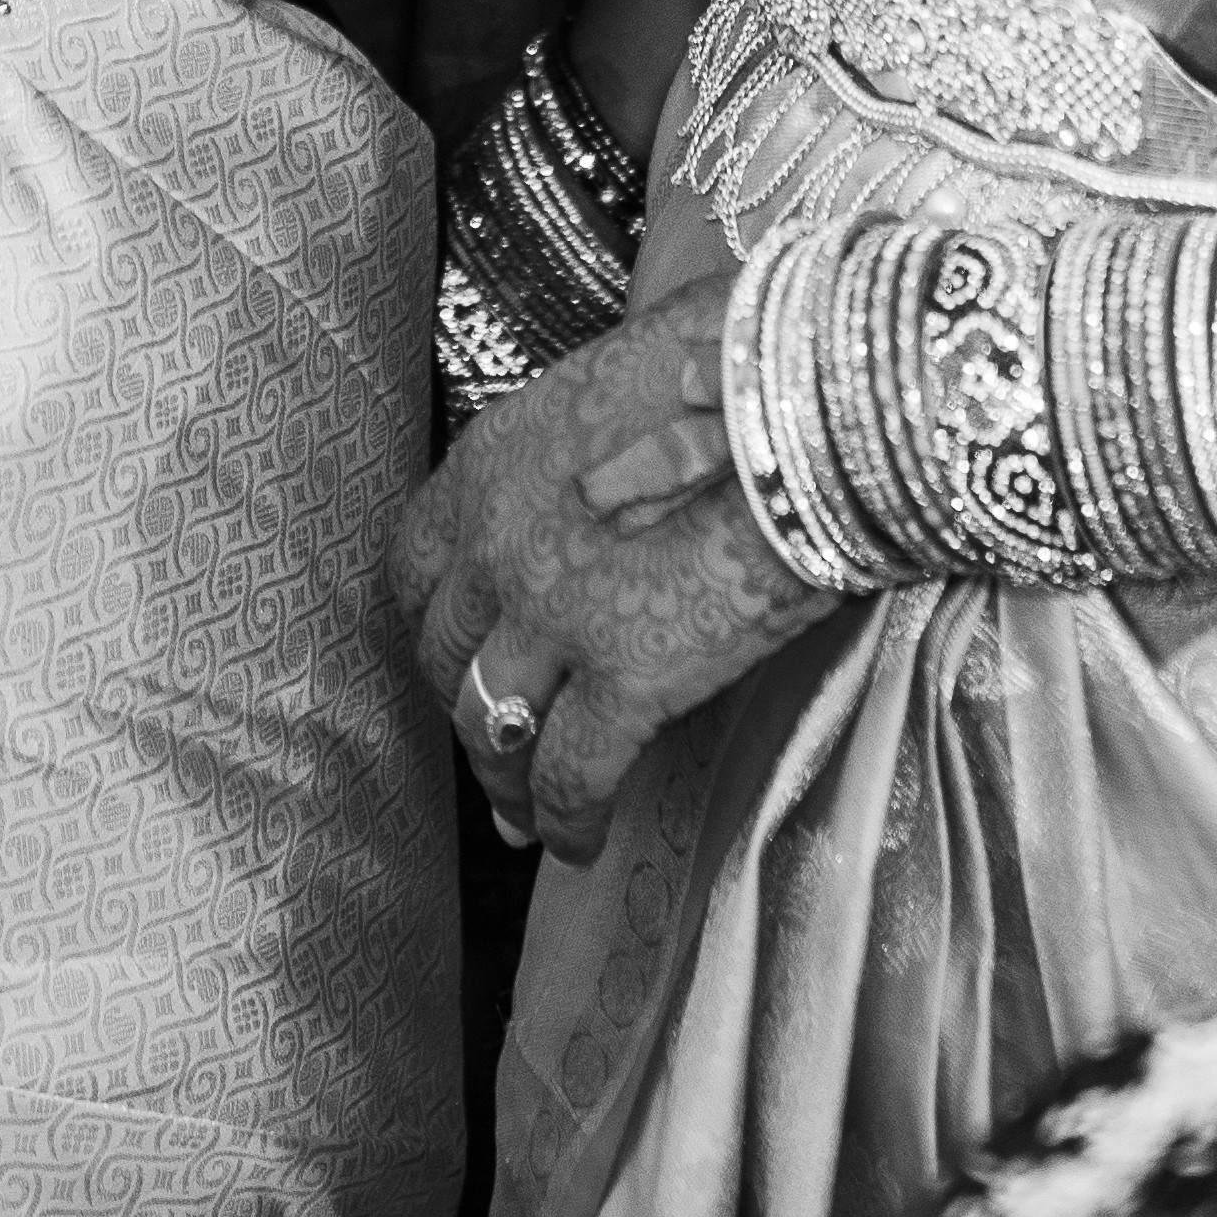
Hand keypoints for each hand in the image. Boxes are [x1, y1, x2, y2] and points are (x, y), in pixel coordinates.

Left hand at [390, 284, 834, 865]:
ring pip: (491, 726)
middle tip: (489, 742)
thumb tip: (604, 477)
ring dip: (503, 780)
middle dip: (461, 705)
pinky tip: (579, 843)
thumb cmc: (731, 374)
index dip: (431, 621)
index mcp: (488, 465)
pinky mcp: (625, 681)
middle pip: (444, 654)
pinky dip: (567, 820)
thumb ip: (577, 449)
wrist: (803, 407)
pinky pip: (571, 776)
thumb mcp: (613, 389)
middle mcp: (496, 543)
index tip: (452, 652)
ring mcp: (553, 617)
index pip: (414, 565)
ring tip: (523, 816)